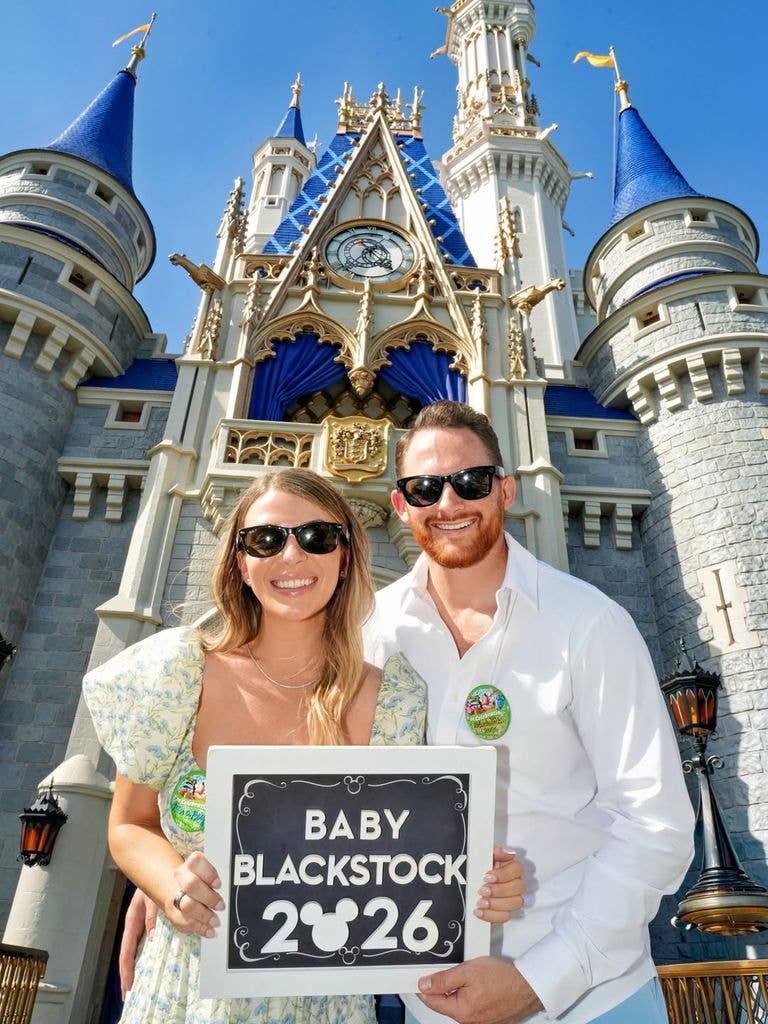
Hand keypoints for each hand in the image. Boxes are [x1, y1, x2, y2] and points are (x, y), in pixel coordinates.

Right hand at [119, 888, 156, 998]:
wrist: (158, 871)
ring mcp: (142, 926)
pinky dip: (146, 955)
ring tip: (136, 985)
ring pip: (137, 950)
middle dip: (129, 974)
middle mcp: (136, 926)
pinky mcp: (151, 923)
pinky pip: (147, 942)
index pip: (126, 952)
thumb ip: (150, 917)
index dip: (126, 971)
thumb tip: (152, 937)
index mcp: (132, 921)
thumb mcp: (150, 899)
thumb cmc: (152, 882)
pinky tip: (150, 964)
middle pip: (129, 955)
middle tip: (129, 993)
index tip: (127, 987)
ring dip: (137, 967)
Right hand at [165, 852, 224, 938]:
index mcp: (190, 865)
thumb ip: (216, 879)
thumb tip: (234, 887)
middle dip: (209, 898)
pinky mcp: (172, 912)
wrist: (175, 886)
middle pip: (191, 885)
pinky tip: (210, 931)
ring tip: (216, 922)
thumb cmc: (199, 880)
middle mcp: (180, 878)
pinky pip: (184, 922)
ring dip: (204, 915)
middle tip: (221, 906)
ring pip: (187, 905)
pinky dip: (200, 928)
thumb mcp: (206, 873)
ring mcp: (174, 895)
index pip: (196, 862)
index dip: (208, 874)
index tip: (219, 885)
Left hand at [418, 957, 542, 1023]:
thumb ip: (443, 979)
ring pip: (458, 1003)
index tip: (419, 976)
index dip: (424, 986)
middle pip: (445, 1003)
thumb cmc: (503, 978)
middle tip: (450, 969)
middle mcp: (469, 1022)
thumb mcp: (468, 971)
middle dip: (443, 986)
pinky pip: (471, 1006)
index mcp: (461, 1012)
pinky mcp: (487, 1019)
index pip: (432, 1001)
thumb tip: (424, 985)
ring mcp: (479, 1022)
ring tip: (468, 975)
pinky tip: (478, 985)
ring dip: (458, 990)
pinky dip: (469, 995)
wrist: (528, 986)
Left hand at [475, 846, 524, 923]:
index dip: (504, 874)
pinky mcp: (502, 911)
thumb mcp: (480, 853)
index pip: (517, 869)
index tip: (487, 876)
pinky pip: (505, 917)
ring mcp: (509, 898)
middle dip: (500, 890)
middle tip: (483, 890)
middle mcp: (513, 882)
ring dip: (497, 904)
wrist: (460, 883)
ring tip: (481, 902)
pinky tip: (480, 911)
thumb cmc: (473, 866)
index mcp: (509, 867)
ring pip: (515, 903)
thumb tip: (509, 853)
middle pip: (519, 887)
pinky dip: (492, 916)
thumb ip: (494, 851)